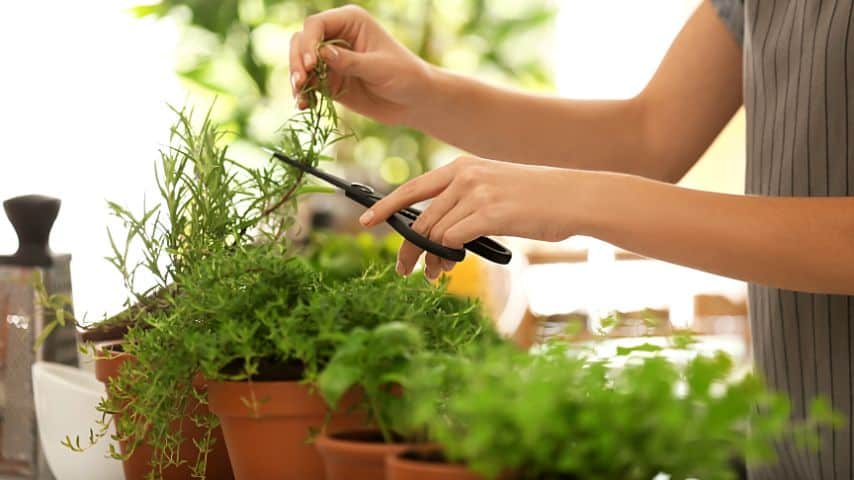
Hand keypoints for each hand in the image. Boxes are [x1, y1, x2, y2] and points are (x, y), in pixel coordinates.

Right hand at [289, 5, 433, 124]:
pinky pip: (309, 85)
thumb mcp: (380, 67)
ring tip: (300, 96)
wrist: (414, 101)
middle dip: (296, 61)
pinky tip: (304, 106)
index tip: (310, 64)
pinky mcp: (331, 81)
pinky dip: (304, 94)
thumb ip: (351, 62)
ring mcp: (331, 60)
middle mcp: (337, 37)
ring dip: (296, 79)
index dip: (308, 42)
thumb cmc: (405, 76)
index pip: (317, 25)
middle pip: (302, 41)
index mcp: (350, 22)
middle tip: (300, 82)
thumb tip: (322, 54)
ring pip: (300, 63)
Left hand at [359, 156, 590, 278]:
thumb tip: (436, 237)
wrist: (575, 197)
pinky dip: (446, 258)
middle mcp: (465, 176)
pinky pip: (452, 241)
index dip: (386, 206)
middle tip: (404, 269)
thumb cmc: (538, 199)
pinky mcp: (489, 214)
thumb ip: (464, 203)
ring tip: (436, 274)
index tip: (365, 220)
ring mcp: (476, 193)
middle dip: (409, 248)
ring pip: (435, 234)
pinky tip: (449, 268)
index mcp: (462, 166)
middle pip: (421, 218)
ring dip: (432, 260)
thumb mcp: (495, 189)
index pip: (413, 187)